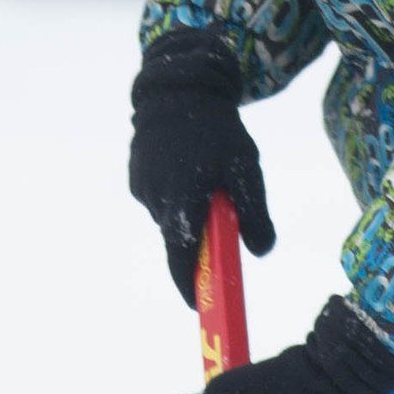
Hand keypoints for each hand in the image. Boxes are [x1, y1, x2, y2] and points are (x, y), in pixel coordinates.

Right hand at [129, 30, 274, 303]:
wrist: (177, 88)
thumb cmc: (218, 132)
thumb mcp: (246, 171)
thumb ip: (254, 216)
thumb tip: (258, 252)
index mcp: (182, 203)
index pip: (182, 260)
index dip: (190, 287)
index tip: (200, 305)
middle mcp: (155, 200)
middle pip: (177, 240)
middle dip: (198, 243)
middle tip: (220, 230)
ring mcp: (141, 186)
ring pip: (170, 217)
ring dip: (188, 212)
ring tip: (206, 178)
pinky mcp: (135, 174)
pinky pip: (160, 197)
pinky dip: (176, 194)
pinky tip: (187, 164)